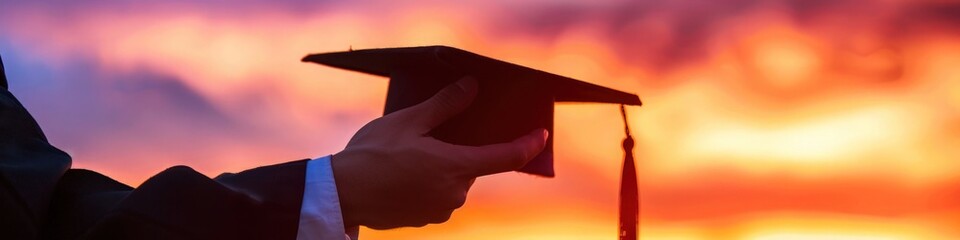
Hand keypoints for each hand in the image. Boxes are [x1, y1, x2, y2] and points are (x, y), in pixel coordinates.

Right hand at [330, 77, 548, 228]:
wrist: (341, 193)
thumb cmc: (372, 154)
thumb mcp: (409, 121)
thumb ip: (445, 105)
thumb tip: (471, 87)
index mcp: (456, 168)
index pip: (506, 157)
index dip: (528, 144)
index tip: (542, 134)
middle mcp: (455, 194)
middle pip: (471, 165)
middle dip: (460, 148)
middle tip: (434, 133)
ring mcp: (440, 210)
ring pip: (453, 179)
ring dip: (441, 164)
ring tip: (408, 153)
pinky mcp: (425, 218)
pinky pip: (437, 194)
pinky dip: (428, 180)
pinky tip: (403, 171)